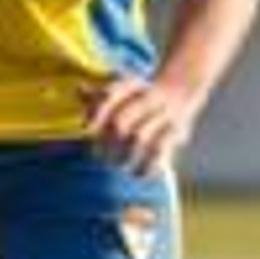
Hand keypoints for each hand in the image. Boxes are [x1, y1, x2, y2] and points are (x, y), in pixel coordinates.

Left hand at [84, 74, 200, 173]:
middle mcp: (148, 97)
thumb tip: (79, 90)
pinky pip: (161, 151)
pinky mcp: (177, 131)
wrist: (180, 90)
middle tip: (98, 155)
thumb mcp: (119, 90)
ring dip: (123, 155)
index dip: (96, 113)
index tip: (86, 130)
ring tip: (116, 165)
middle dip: (106, 141)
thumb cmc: (137, 96)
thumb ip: (96, 95)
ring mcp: (163, 114)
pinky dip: (148, 165)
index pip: (110, 96)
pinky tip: (138, 173)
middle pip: (121, 121)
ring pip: (139, 137)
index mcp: (131, 85)